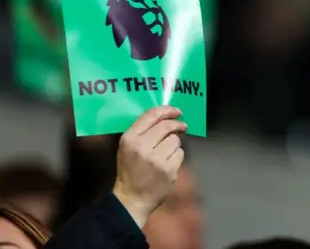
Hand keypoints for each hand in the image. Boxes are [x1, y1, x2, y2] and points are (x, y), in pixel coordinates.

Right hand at [113, 106, 186, 227]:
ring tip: (166, 153)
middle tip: (183, 126)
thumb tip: (165, 116)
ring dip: (174, 144)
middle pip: (166, 126)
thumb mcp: (127, 147)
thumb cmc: (130, 170)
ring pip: (175, 140)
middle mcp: (142, 146)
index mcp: (129, 139)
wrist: (132, 198)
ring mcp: (156, 159)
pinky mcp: (168, 170)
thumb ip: (142, 131)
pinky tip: (168, 163)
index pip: (151, 116)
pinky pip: (180, 154)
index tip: (177, 111)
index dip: (167, 110)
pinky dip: (176, 157)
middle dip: (177, 124)